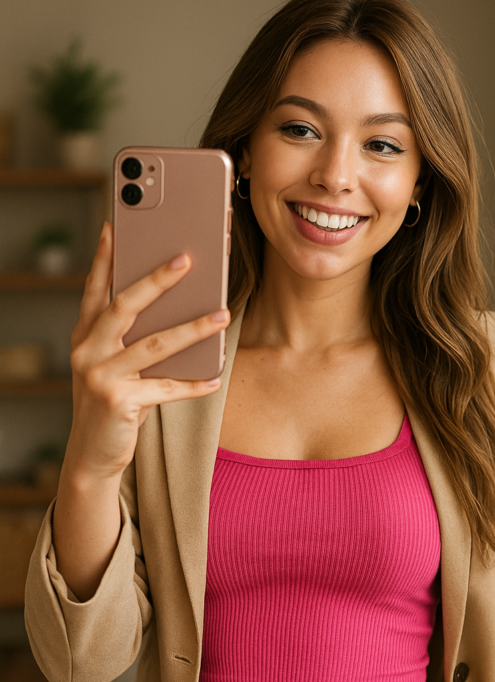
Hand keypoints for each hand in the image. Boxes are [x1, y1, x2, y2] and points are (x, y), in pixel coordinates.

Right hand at [65, 221, 231, 481]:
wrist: (92, 454)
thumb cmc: (113, 402)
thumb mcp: (114, 365)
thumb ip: (132, 338)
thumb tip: (176, 307)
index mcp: (86, 335)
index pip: (96, 288)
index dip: (106, 257)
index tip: (117, 226)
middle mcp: (88, 350)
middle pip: (125, 306)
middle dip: (157, 280)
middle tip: (187, 259)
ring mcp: (99, 376)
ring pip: (153, 345)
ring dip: (192, 328)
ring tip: (222, 313)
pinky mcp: (117, 402)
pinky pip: (165, 388)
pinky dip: (193, 384)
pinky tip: (216, 378)